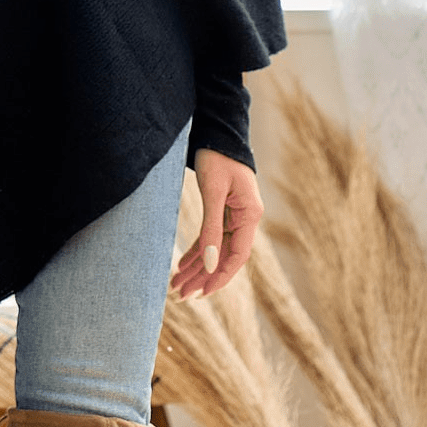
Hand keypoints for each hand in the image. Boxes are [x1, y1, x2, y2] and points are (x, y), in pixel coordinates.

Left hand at [170, 148, 263, 298]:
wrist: (218, 132)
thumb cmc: (217, 157)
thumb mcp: (213, 192)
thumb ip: (212, 228)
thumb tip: (208, 264)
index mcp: (250, 216)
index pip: (237, 256)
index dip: (219, 276)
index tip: (201, 293)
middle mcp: (245, 219)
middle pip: (224, 256)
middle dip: (202, 277)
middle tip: (181, 295)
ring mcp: (235, 215)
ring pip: (215, 249)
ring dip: (197, 267)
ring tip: (177, 285)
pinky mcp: (223, 210)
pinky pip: (210, 237)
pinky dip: (197, 251)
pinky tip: (182, 265)